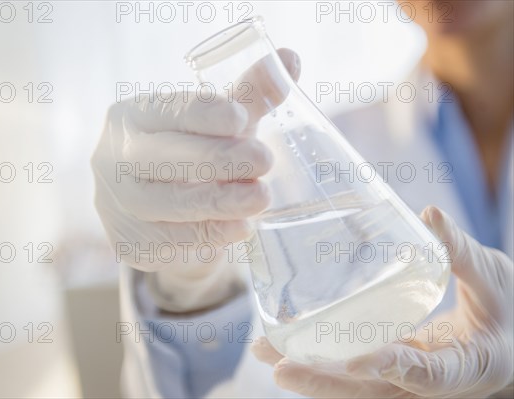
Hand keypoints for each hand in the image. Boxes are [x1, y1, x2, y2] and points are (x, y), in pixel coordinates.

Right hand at [92, 49, 300, 312]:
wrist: (157, 209)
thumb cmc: (191, 154)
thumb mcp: (217, 124)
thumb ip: (249, 95)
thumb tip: (291, 59)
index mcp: (131, 117)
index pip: (166, 111)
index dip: (203, 114)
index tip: (241, 118)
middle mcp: (113, 159)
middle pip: (163, 158)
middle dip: (217, 159)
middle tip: (265, 160)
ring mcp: (116, 204)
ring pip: (165, 204)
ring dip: (217, 203)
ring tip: (260, 199)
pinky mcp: (128, 242)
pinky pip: (168, 242)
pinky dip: (207, 236)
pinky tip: (239, 229)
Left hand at [252, 206, 512, 397]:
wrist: (512, 340)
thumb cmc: (509, 310)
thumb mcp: (493, 280)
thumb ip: (459, 252)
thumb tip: (430, 215)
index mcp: (470, 366)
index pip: (428, 376)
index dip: (393, 368)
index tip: (354, 359)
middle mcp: (434, 385)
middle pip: (376, 391)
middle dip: (326, 382)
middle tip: (279, 365)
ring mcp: (411, 381)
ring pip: (360, 388)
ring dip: (314, 375)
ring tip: (268, 355)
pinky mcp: (397, 367)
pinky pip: (359, 373)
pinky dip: (325, 364)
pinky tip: (292, 347)